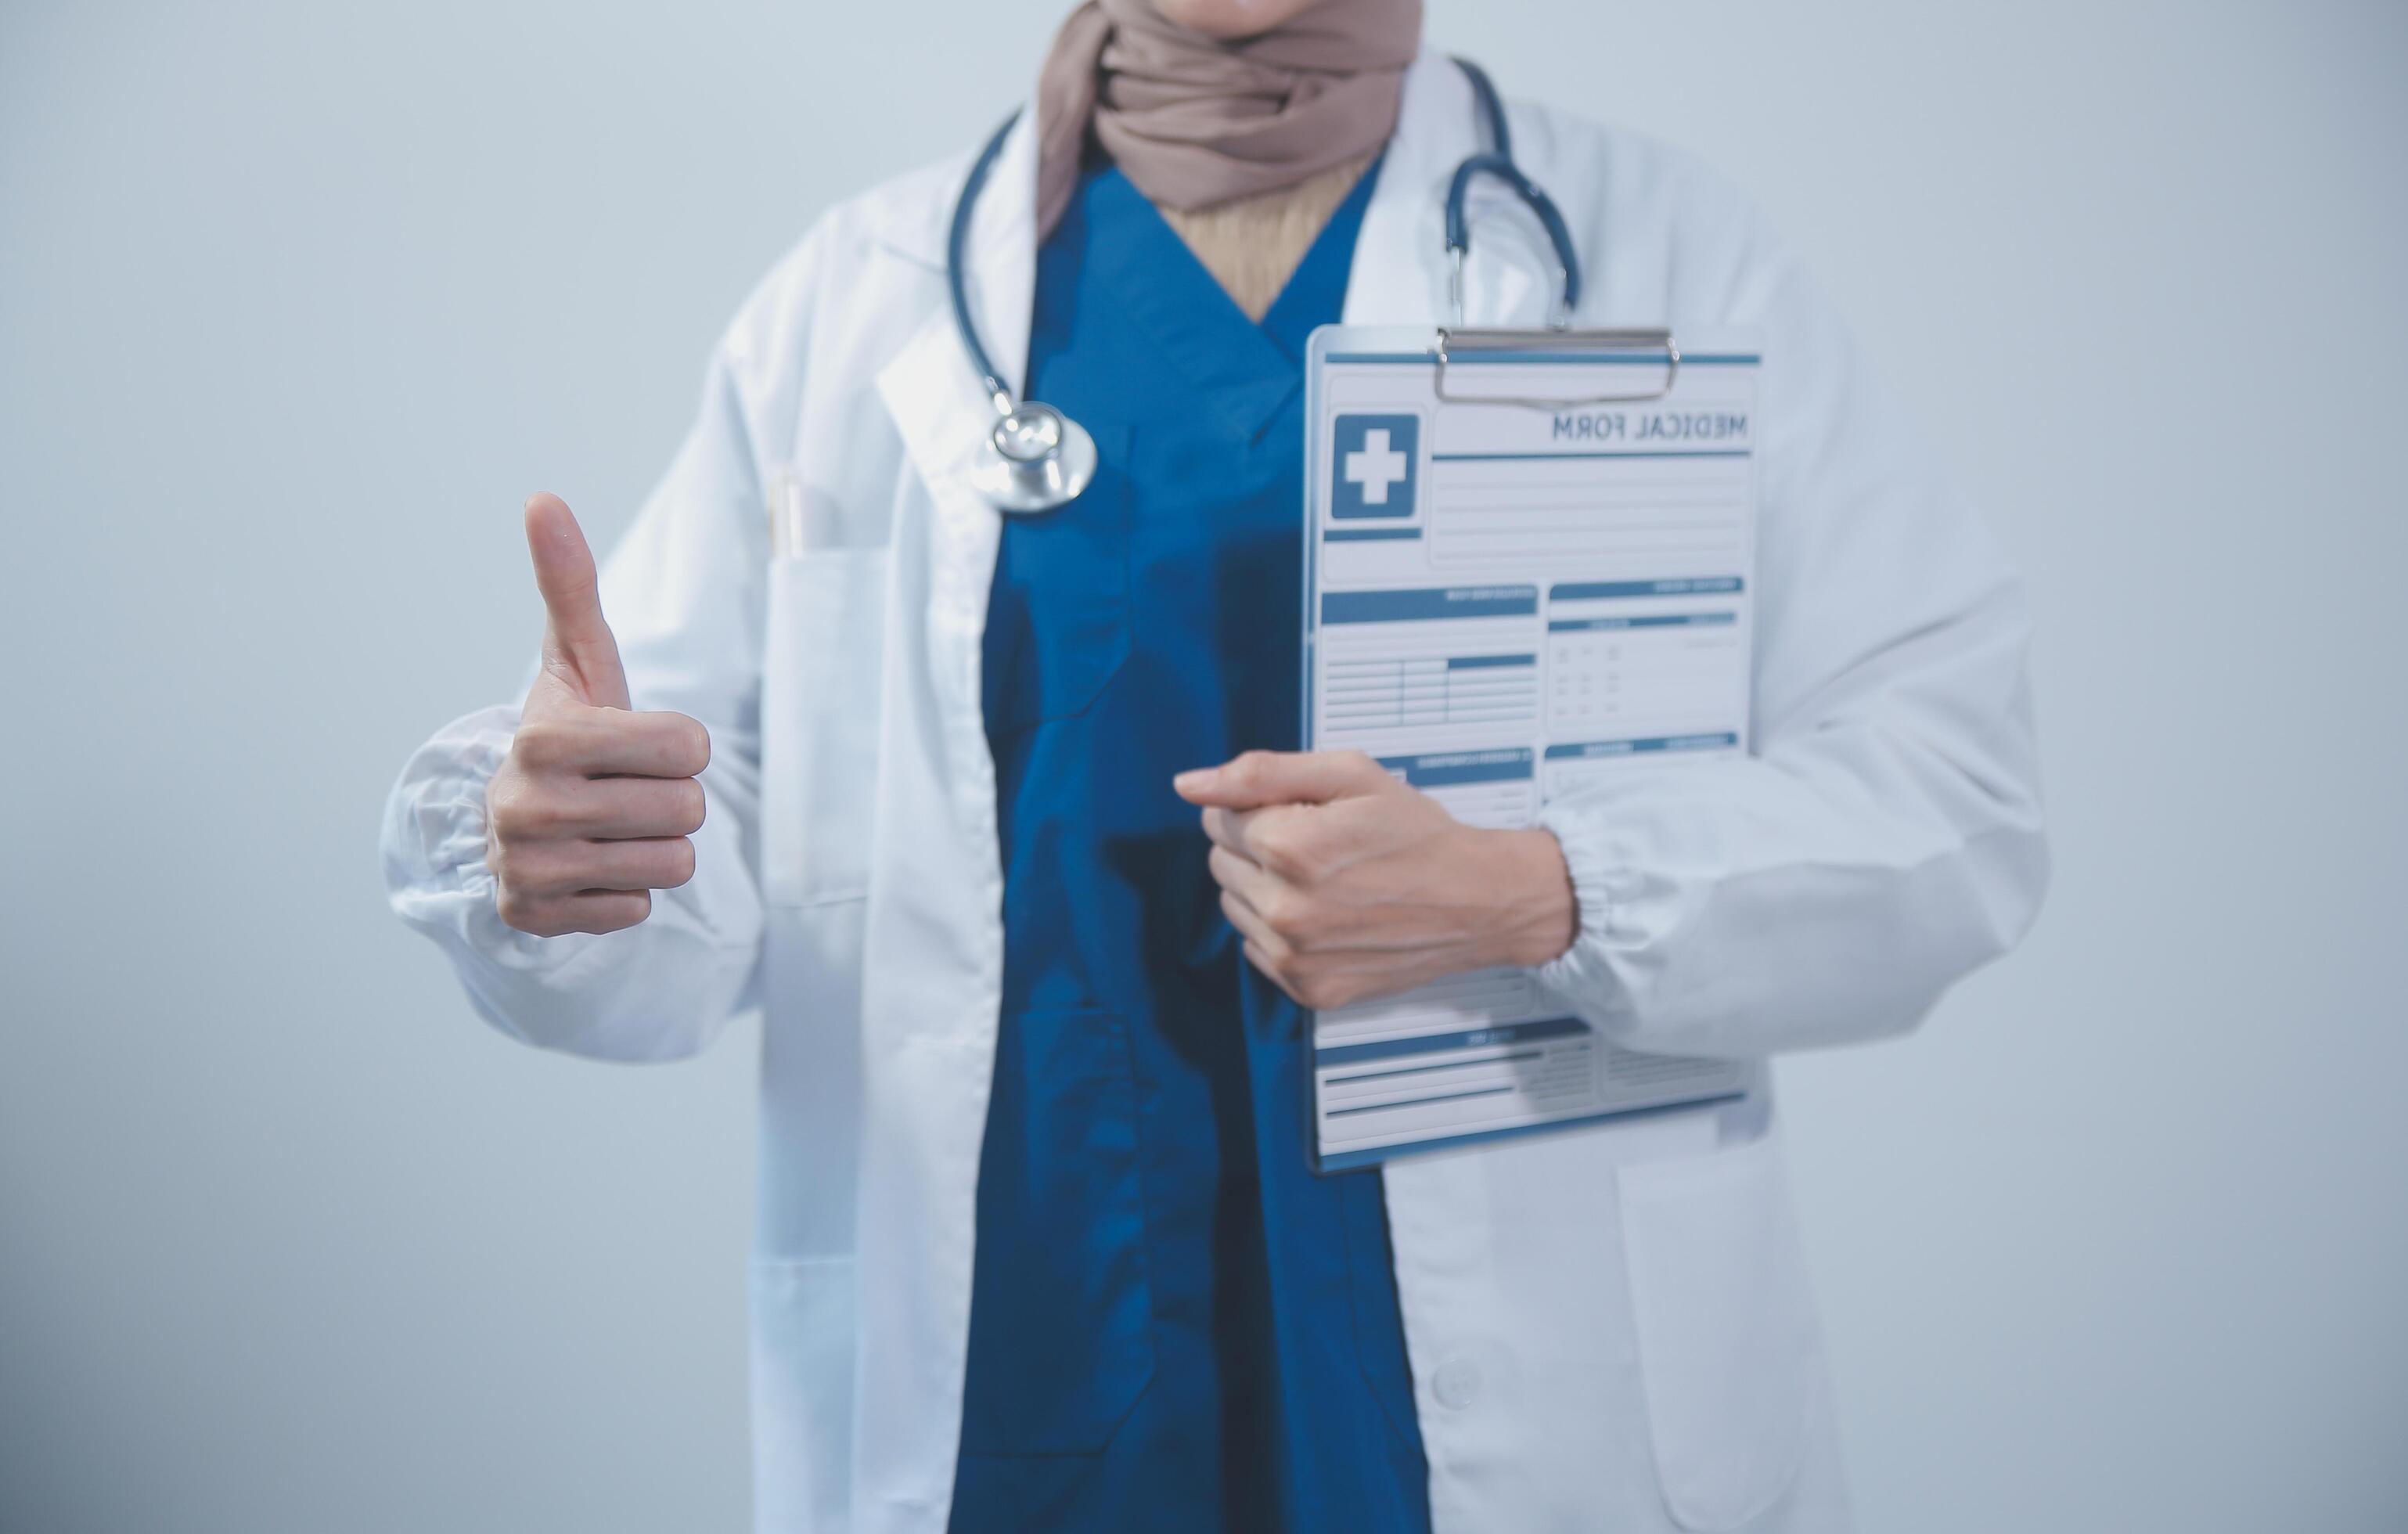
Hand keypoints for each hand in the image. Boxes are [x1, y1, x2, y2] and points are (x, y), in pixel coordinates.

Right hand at [485, 493, 710, 936]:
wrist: (514, 820)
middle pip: (688, 811)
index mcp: (545, 737)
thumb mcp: (578, 661)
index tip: (637, 744)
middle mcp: (526, 805)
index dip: (678, 746)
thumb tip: (543, 498)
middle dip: (673, 801)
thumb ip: (570, 582)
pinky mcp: (532, 918)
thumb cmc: (571, 732)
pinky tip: (589, 867)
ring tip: (609, 828)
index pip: (689, 747)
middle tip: (625, 791)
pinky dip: (625, 892)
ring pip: (673, 865)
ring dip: (654, 848)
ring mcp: (526, 868)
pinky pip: (640, 911)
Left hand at [1174, 750, 1576, 1009]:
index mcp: (1290, 847)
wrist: (1479, 900)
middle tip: (1321, 845)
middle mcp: (1285, 909)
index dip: (1260, 807)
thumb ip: (1261, 773)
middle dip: (1259, 845)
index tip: (1305, 813)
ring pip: (1233, 905)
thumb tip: (1189, 784)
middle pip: (1220, 861)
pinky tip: (1329, 915)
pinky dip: (1282, 931)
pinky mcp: (1308, 989)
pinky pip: (1257, 949)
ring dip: (1266, 888)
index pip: (1217, 817)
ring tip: (1326, 880)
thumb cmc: (1418, 834)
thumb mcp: (1349, 775)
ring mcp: (1295, 956)